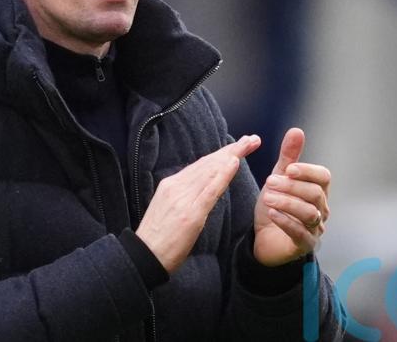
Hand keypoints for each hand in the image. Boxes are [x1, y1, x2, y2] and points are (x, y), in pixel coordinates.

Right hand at [136, 135, 261, 272]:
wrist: (143, 257)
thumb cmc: (158, 239)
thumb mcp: (168, 210)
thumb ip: (184, 197)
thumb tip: (200, 190)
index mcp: (171, 185)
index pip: (200, 165)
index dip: (220, 155)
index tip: (237, 147)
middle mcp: (176, 186)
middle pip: (208, 164)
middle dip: (231, 150)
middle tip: (252, 139)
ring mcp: (182, 199)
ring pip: (210, 172)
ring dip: (232, 156)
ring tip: (249, 144)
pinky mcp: (190, 214)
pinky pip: (210, 190)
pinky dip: (222, 174)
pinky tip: (234, 163)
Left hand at [252, 127, 331, 266]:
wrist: (263, 238)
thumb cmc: (276, 205)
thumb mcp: (279, 178)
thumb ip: (288, 157)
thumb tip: (296, 130)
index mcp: (318, 191)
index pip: (323, 177)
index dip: (308, 171)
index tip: (289, 168)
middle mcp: (321, 210)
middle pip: (315, 194)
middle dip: (292, 187)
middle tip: (269, 183)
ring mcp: (315, 229)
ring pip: (310, 213)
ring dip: (288, 203)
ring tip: (268, 198)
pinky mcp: (304, 245)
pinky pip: (300, 233)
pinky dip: (286, 221)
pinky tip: (272, 213)